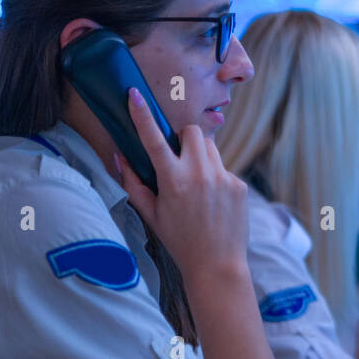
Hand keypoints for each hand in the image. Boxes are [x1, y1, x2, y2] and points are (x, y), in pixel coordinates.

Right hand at [115, 88, 248, 279]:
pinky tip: (213, 201)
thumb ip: (133, 183)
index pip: (153, 139)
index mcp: (173, 181)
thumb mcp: (150, 214)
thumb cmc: (179, 240)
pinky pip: (224, 168)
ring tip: (196, 184)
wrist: (217, 264)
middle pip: (191, 131)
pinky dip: (215, 177)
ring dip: (200, 155)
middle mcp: (199, 174)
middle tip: (177, 158)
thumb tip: (119, 157)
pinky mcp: (238, 184)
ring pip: (210, 147)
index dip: (142, 115)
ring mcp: (223, 177)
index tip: (135, 95)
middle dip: (182, 139)